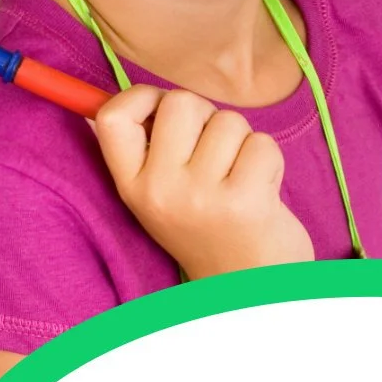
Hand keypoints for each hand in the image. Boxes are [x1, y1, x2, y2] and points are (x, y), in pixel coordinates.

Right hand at [92, 86, 311, 278]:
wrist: (247, 287)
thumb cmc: (208, 227)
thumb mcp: (160, 195)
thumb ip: (149, 148)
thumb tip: (141, 94)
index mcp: (132, 186)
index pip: (112, 117)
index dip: (140, 96)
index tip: (160, 109)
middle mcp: (160, 191)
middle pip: (181, 102)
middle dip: (207, 115)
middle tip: (214, 149)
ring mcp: (200, 197)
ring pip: (229, 121)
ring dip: (242, 141)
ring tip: (239, 177)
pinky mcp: (244, 201)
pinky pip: (262, 144)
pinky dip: (269, 160)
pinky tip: (260, 188)